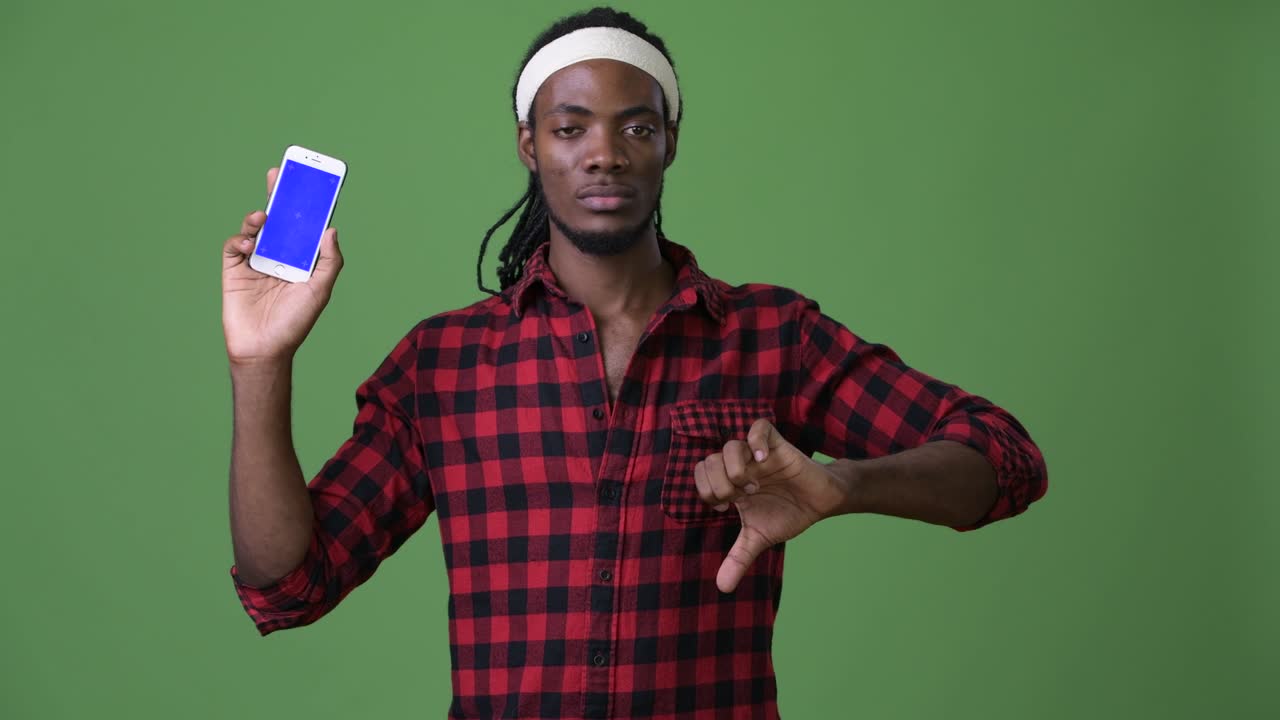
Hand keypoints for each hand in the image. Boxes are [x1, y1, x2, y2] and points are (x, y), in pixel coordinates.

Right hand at [222, 167, 344, 365]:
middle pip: (279, 220)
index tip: (310, 182)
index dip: (306, 205)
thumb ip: (329, 261)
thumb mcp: (319, 290)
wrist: (264, 348)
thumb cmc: (295, 322)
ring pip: (256, 228)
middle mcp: (279, 256)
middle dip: (279, 196)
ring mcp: (255, 261)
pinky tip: (248, 242)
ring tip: (263, 217)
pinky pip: (234, 245)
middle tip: (279, 173)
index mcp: (301, 259)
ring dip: (258, 218)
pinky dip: (240, 238)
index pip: (304, 226)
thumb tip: (331, 229)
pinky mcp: (234, 269)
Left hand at [694, 418, 852, 592]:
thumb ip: (738, 558)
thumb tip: (722, 589)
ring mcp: (757, 455)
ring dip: (735, 469)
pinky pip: (759, 429)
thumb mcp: (759, 538)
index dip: (707, 491)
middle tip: (740, 497)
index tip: (726, 507)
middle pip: (708, 461)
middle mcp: (740, 466)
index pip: (700, 476)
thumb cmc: (788, 514)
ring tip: (753, 485)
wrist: (822, 502)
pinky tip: (763, 462)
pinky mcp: (777, 446)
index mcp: (730, 484)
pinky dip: (756, 443)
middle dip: (720, 483)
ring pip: (730, 446)